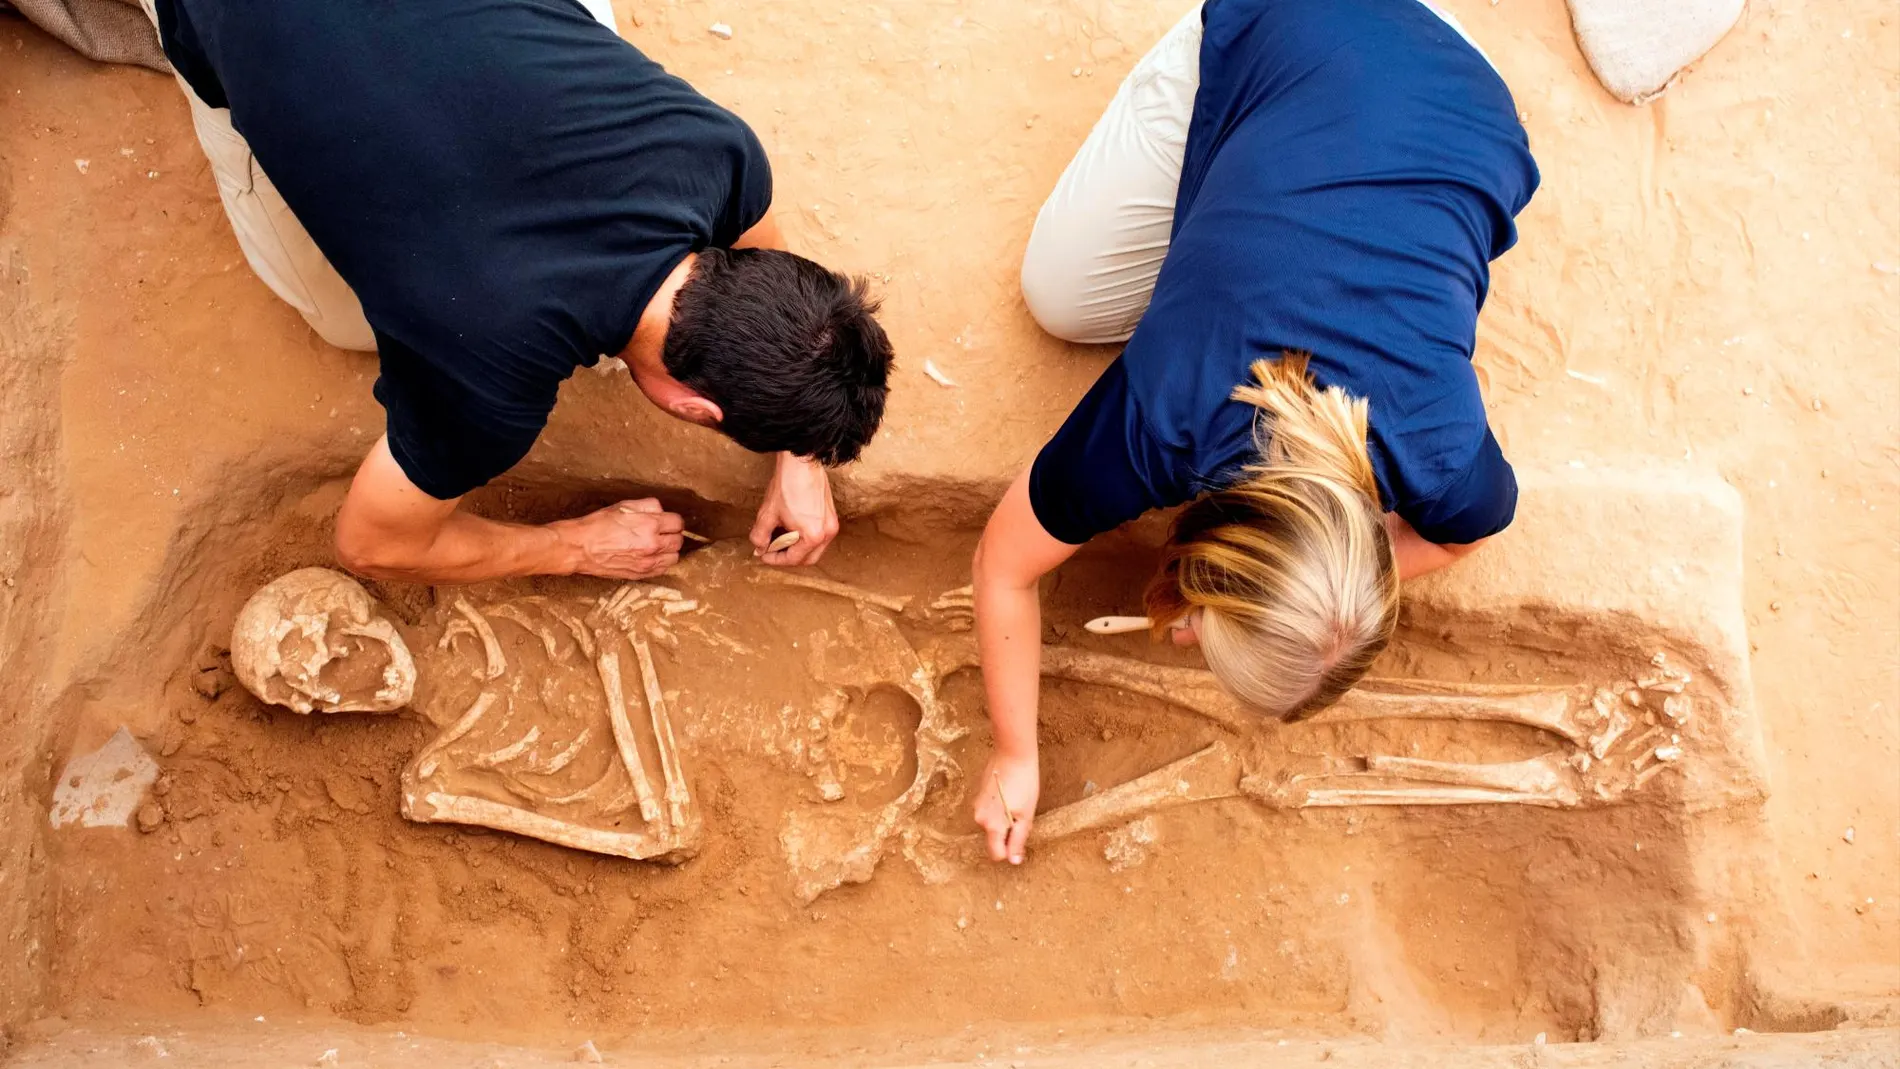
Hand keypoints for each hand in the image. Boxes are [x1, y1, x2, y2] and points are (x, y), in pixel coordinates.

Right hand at [550, 498, 683, 578]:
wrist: (580, 548)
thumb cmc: (598, 525)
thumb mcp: (623, 506)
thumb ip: (647, 506)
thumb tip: (661, 510)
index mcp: (650, 525)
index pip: (677, 523)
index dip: (672, 520)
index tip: (667, 521)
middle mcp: (652, 545)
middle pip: (678, 541)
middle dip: (672, 534)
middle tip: (661, 532)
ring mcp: (647, 562)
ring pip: (674, 557)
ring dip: (669, 550)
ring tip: (657, 545)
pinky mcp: (640, 574)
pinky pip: (662, 570)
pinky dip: (661, 563)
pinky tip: (651, 556)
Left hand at [750, 452, 838, 565]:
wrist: (801, 461)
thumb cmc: (787, 485)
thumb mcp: (768, 514)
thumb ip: (761, 536)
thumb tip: (760, 548)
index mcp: (813, 536)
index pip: (794, 559)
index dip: (775, 559)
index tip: (763, 555)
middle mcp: (827, 533)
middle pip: (808, 558)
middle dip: (789, 557)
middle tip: (772, 551)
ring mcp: (832, 523)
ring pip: (815, 547)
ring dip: (798, 548)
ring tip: (780, 538)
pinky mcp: (831, 514)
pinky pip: (819, 535)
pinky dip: (805, 537)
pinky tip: (792, 528)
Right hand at [973, 749, 1039, 864]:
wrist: (1012, 754)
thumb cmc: (1024, 784)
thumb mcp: (1026, 815)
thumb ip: (1018, 840)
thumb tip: (1014, 861)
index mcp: (992, 825)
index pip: (996, 854)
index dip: (1010, 851)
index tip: (1021, 837)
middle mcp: (979, 818)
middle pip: (994, 838)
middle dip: (1007, 832)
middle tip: (1022, 814)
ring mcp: (976, 805)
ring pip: (992, 824)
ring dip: (1004, 820)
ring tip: (1016, 801)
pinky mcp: (978, 795)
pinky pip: (989, 812)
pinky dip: (999, 809)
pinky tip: (1009, 793)